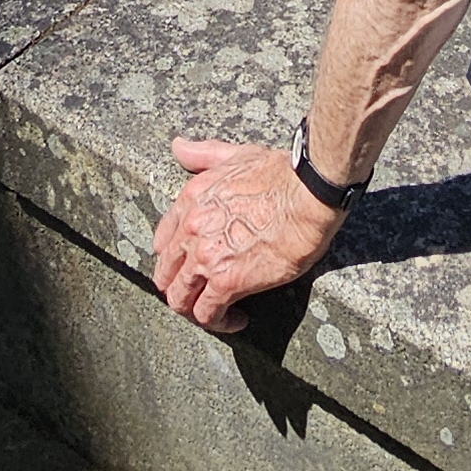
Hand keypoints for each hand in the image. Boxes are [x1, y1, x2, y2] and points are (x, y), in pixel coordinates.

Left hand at [152, 136, 345, 336]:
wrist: (308, 192)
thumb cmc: (281, 172)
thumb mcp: (235, 154)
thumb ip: (203, 155)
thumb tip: (178, 147)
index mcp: (190, 201)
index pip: (162, 241)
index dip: (174, 259)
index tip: (190, 267)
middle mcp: (190, 231)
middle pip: (166, 274)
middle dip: (180, 288)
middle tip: (201, 294)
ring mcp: (206, 258)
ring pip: (180, 299)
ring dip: (195, 310)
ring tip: (217, 313)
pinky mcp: (228, 281)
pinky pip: (208, 314)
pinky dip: (219, 323)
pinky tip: (237, 319)